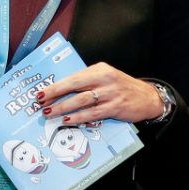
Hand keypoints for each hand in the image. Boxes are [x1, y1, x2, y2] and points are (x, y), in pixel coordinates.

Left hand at [37, 62, 163, 125]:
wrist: (148, 97)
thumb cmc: (121, 88)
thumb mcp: (105, 78)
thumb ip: (87, 82)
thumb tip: (61, 92)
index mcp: (99, 69)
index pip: (72, 77)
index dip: (55, 85)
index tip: (40, 92)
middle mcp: (104, 79)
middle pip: (74, 86)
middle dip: (54, 94)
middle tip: (40, 101)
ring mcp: (110, 93)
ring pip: (81, 100)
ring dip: (63, 107)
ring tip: (49, 112)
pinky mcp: (115, 107)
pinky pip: (93, 113)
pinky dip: (79, 117)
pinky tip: (68, 120)